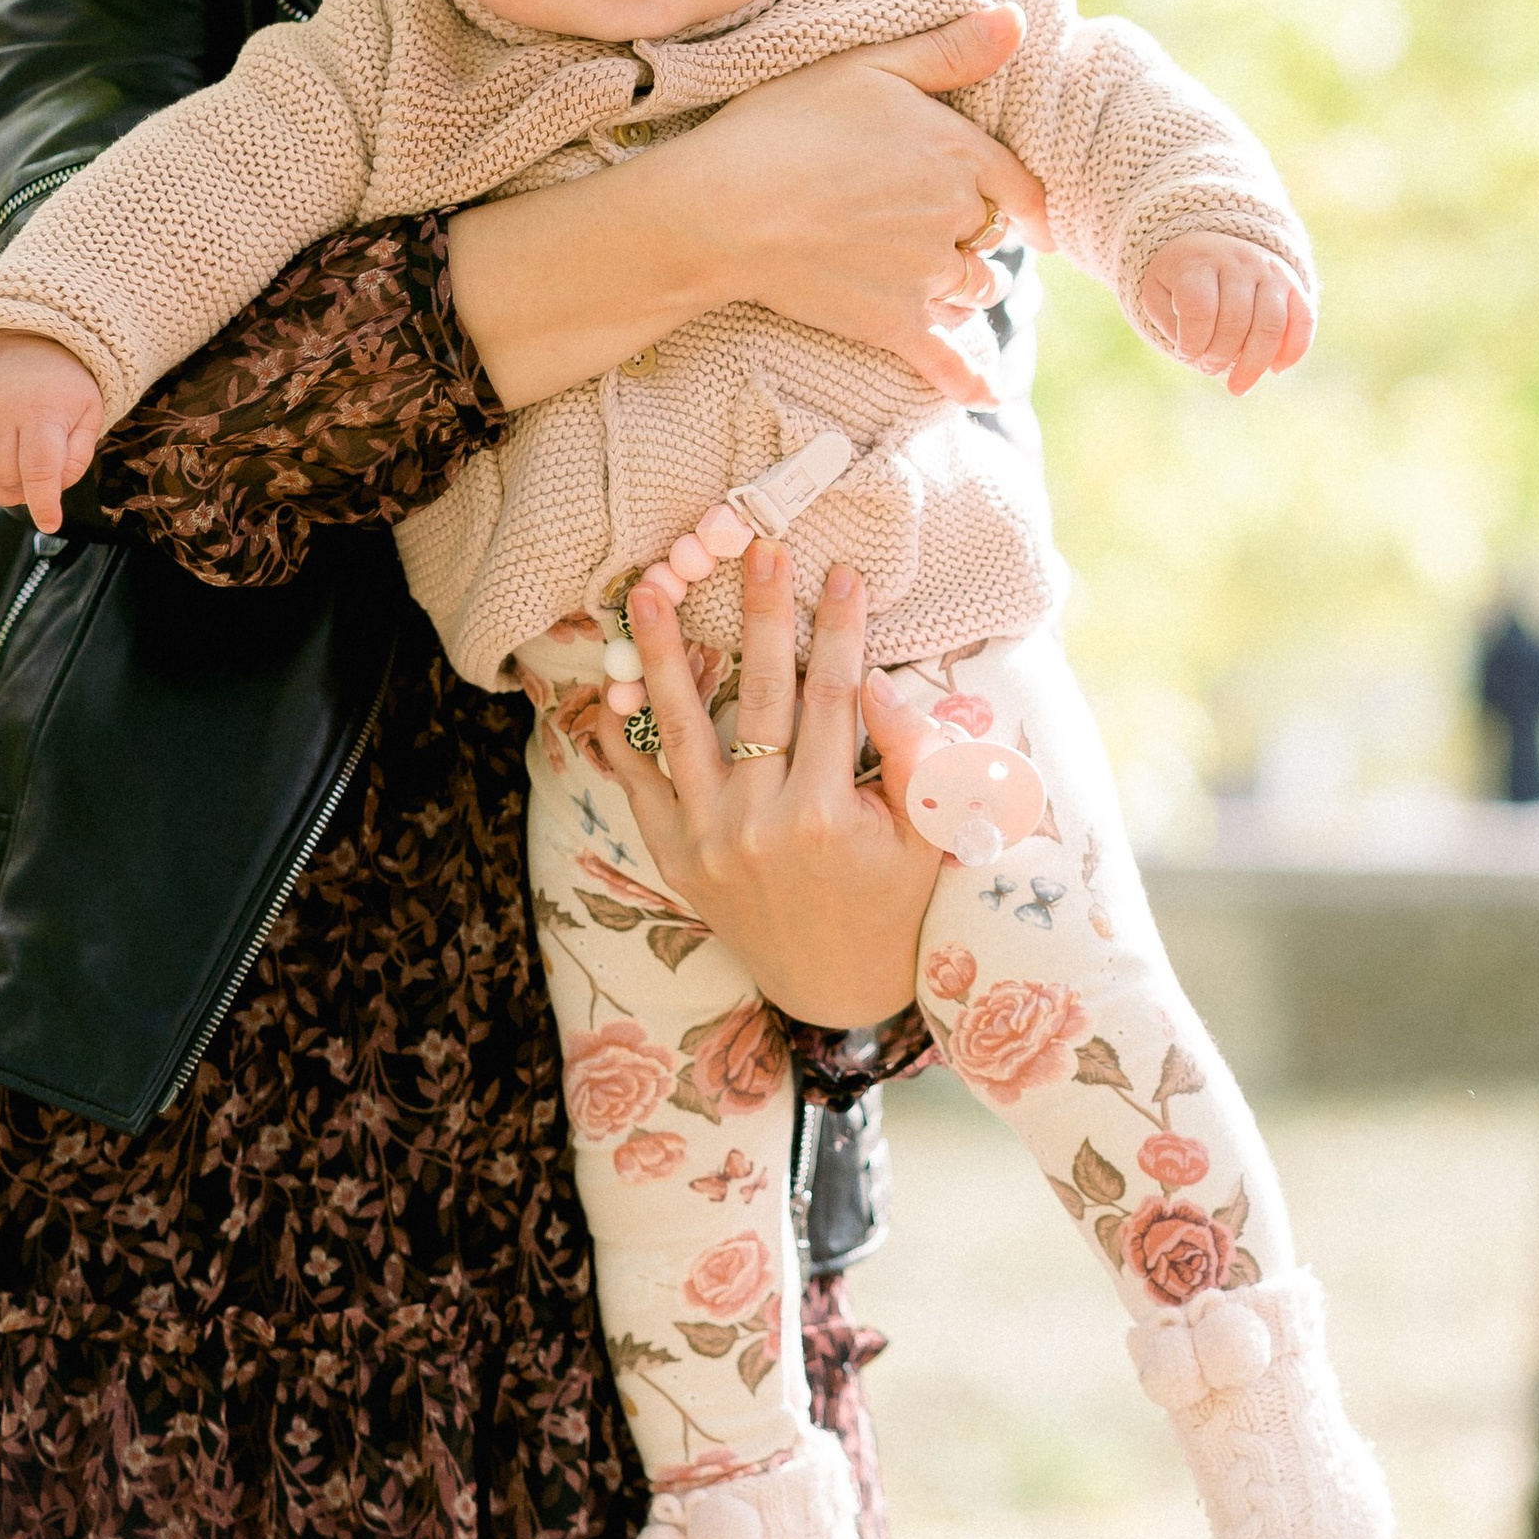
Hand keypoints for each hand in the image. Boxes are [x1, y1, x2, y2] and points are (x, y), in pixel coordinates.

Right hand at [0, 333, 104, 531]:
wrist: (29, 341)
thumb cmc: (64, 386)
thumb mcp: (89, 414)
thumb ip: (78, 456)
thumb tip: (52, 490)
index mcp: (41, 410)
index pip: (38, 470)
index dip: (43, 504)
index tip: (51, 523)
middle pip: (4, 478)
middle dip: (23, 490)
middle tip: (37, 479)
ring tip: (16, 477)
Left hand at [593, 541, 940, 1028]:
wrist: (835, 986)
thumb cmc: (892, 900)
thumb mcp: (927, 837)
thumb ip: (913, 760)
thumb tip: (880, 683)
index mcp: (826, 815)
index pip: (835, 698)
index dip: (840, 631)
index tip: (841, 574)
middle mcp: (759, 824)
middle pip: (761, 696)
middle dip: (761, 617)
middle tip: (757, 551)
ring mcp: (708, 841)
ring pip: (681, 729)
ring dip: (664, 656)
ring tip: (649, 594)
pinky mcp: (675, 856)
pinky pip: (639, 787)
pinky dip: (620, 738)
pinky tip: (611, 685)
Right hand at [659, 2, 1049, 396]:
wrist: (722, 208)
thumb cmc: (784, 125)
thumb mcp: (867, 67)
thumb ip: (947, 50)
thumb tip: (1018, 22)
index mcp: (958, 154)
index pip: (1020, 185)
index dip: (1024, 200)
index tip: (1029, 215)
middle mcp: (954, 218)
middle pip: (990, 237)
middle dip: (975, 235)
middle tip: (935, 229)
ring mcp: (926, 277)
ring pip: (974, 291)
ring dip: (964, 288)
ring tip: (931, 280)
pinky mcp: (892, 324)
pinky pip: (947, 361)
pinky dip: (970, 382)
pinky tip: (987, 396)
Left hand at [1138, 235, 1315, 391]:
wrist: (1211, 245)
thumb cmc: (1180, 280)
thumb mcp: (1158, 294)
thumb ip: (1172, 324)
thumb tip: (1203, 356)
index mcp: (1199, 262)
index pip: (1199, 307)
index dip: (1191, 342)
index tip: (1185, 353)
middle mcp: (1239, 262)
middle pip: (1236, 321)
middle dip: (1219, 357)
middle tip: (1206, 369)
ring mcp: (1270, 272)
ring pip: (1271, 325)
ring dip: (1254, 365)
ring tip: (1237, 387)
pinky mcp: (1293, 285)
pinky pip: (1304, 319)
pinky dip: (1294, 350)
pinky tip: (1276, 370)